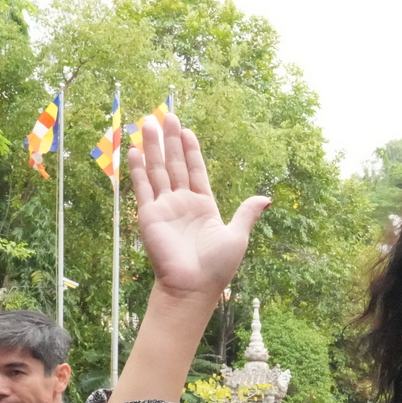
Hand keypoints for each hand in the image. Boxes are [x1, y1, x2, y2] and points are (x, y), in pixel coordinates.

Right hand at [128, 112, 269, 304]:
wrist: (193, 287)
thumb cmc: (216, 267)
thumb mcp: (237, 236)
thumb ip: (246, 213)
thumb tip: (266, 198)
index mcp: (204, 206)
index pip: (196, 171)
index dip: (191, 151)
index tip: (188, 131)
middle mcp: (182, 203)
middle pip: (175, 165)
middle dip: (171, 140)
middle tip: (167, 115)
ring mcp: (165, 208)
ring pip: (158, 170)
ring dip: (153, 147)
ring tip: (149, 123)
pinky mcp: (149, 215)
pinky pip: (142, 187)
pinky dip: (138, 168)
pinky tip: (135, 149)